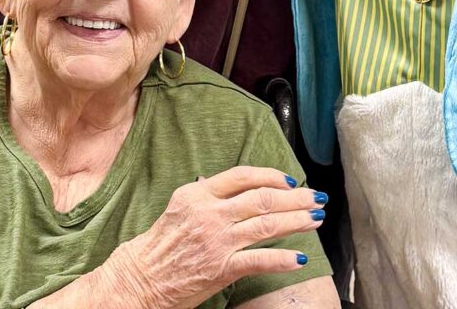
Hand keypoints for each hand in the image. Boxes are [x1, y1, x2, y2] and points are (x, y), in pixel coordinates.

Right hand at [106, 166, 326, 308]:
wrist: (140, 280)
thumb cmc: (158, 244)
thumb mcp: (180, 206)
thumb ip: (207, 194)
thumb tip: (230, 185)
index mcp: (199, 194)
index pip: (243, 175)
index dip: (271, 175)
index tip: (290, 180)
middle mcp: (210, 213)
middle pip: (262, 198)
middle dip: (294, 197)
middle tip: (316, 197)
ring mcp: (218, 241)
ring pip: (266, 225)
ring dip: (296, 221)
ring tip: (316, 219)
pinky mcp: (222, 269)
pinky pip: (259, 260)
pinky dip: (283, 258)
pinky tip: (300, 257)